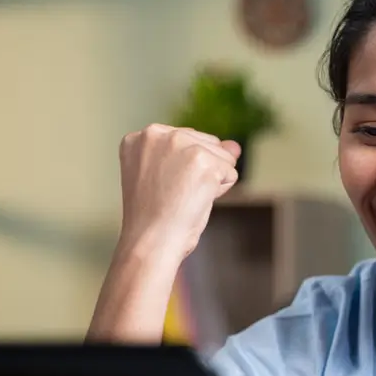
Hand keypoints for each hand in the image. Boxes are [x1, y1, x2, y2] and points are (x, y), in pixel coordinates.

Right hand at [117, 124, 240, 261]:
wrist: (151, 242)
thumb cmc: (157, 218)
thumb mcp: (171, 176)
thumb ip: (201, 154)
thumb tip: (234, 146)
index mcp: (140, 137)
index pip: (187, 140)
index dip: (185, 170)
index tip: (164, 188)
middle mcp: (156, 133)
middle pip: (207, 144)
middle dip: (201, 172)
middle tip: (175, 196)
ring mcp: (179, 144)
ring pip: (222, 157)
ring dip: (211, 181)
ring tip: (183, 198)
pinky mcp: (202, 159)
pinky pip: (231, 172)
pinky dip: (220, 192)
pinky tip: (195, 201)